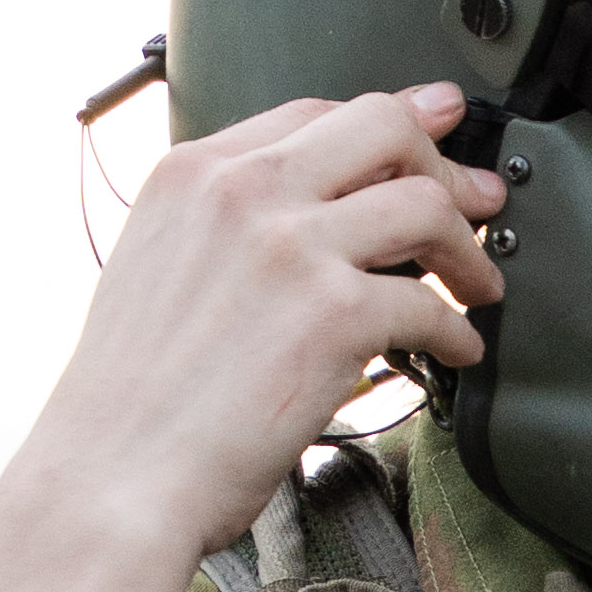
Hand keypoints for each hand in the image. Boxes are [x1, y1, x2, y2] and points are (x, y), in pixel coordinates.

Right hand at [0, 89, 505, 591]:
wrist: (113, 476)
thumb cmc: (132, 400)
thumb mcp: (158, 266)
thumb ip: (226, 226)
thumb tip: (319, 220)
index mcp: (192, 173)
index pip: (312, 115)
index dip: (388, 123)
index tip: (430, 132)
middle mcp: (242, 191)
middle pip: (383, 127)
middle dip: (445, 163)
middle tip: (478, 200)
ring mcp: (290, 246)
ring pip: (424, 204)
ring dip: (468, 248)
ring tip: (478, 285)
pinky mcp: (333, 313)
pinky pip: (430, 303)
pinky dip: (457, 331)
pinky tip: (455, 350)